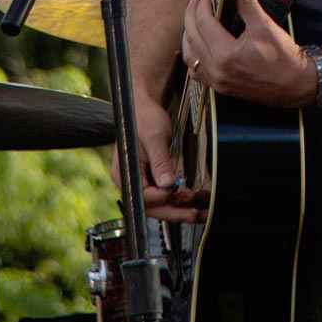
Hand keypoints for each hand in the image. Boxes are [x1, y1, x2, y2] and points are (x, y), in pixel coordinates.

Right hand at [110, 88, 202, 223]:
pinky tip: (190, 200)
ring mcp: (140, 181)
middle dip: (172, 212)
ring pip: (158, 203)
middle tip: (192, 214)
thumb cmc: (145, 117)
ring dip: (177, 208)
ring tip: (196, 210)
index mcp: (125, 172)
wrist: (146, 108)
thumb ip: (160, 161)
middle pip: (151, 206)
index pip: (144, 196)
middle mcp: (131, 180)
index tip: (178, 189)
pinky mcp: (150, 179)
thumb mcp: (154, 137)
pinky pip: (163, 194)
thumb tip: (168, 184)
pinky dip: (176, 199)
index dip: (162, 197)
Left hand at [181, 0, 314, 108]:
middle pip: (192, 36)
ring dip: (188, 34)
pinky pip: (196, 71)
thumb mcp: (265, 26)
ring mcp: (217, 81)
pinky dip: (193, 55)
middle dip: (191, 14)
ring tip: (193, 17)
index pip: (204, 22)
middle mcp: (217, 70)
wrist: (296, 85)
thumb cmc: (284, 57)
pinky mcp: (220, 87)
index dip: (202, 4)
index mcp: (227, 54)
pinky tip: (197, 43)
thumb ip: (247, 2)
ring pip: (190, 55)